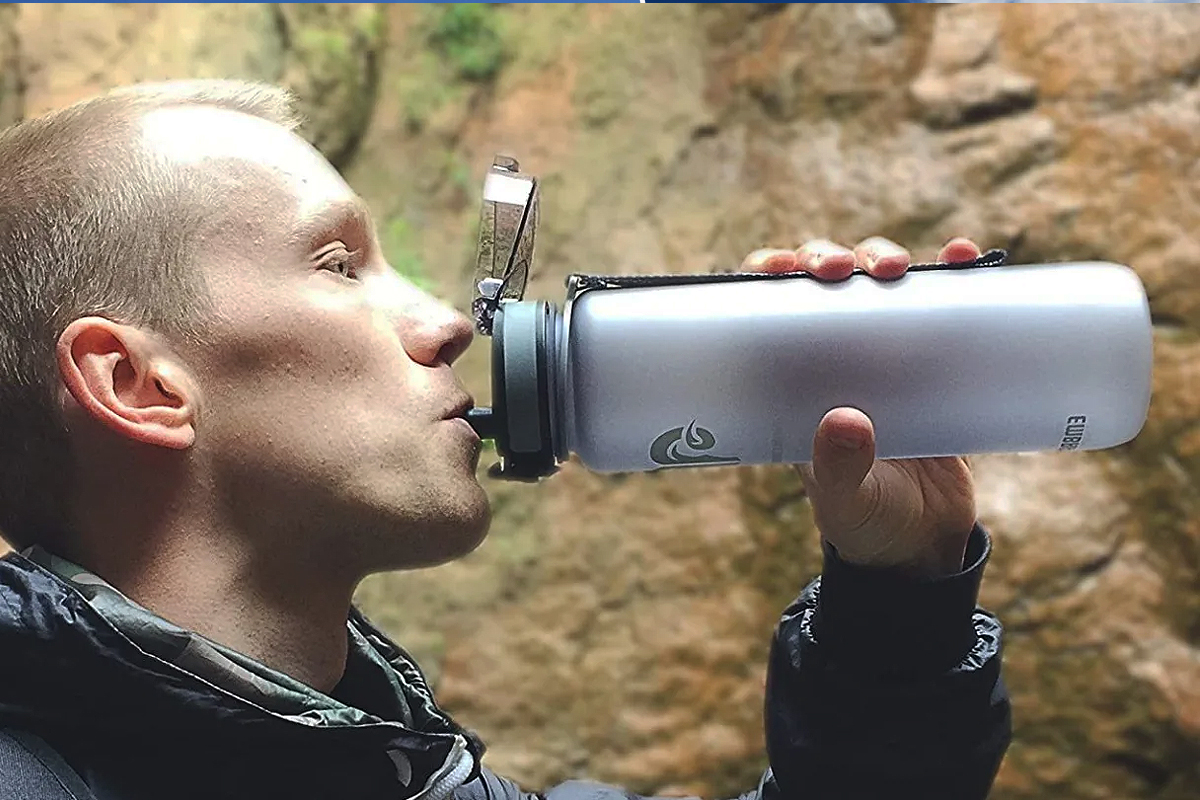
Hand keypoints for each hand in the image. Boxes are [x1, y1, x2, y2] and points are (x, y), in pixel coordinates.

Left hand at [740, 236, 983, 577]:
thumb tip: (846, 420)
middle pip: (823, 284)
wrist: (923, 545)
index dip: (767, 275)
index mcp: (794, 383)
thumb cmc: (866, 523)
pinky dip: (951, 276)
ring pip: (876, 284)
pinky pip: (938, 306)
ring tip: (900, 266)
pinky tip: (964, 257)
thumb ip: (840, 467)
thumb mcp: (847, 499)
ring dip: (884, 257)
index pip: (766, 311)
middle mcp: (832, 358)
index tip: (781, 266)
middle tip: (847, 270)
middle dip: (831, 259)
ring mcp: (883, 355)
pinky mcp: (932, 364)